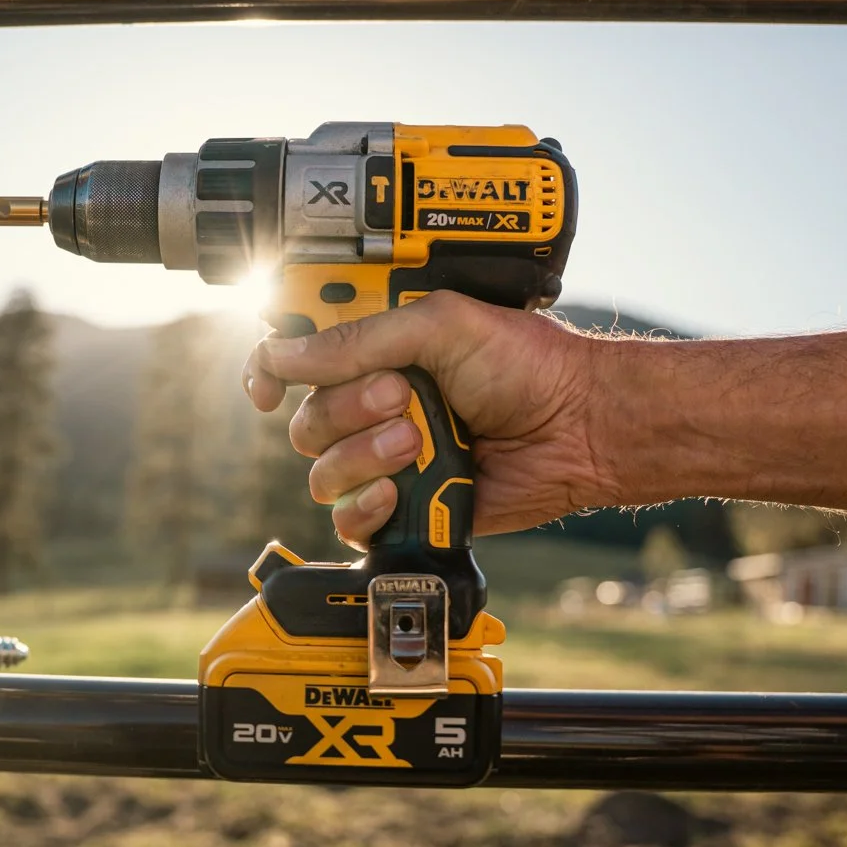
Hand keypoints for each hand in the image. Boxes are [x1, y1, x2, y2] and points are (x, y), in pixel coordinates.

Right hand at [243, 291, 615, 547]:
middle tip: (401, 395)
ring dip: (364, 455)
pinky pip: (350, 521)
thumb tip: (283, 354)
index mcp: (378, 352)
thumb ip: (358, 339)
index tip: (267, 386)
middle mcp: (375, 405)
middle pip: (305, 421)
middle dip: (346, 409)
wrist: (580, 425)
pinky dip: (367, 506)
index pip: (297, 361)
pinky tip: (400, 489)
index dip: (269, 371)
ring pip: (323, 473)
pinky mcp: (406, 507)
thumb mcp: (440, 325)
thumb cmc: (527, 366)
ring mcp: (389, 459)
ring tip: (419, 440)